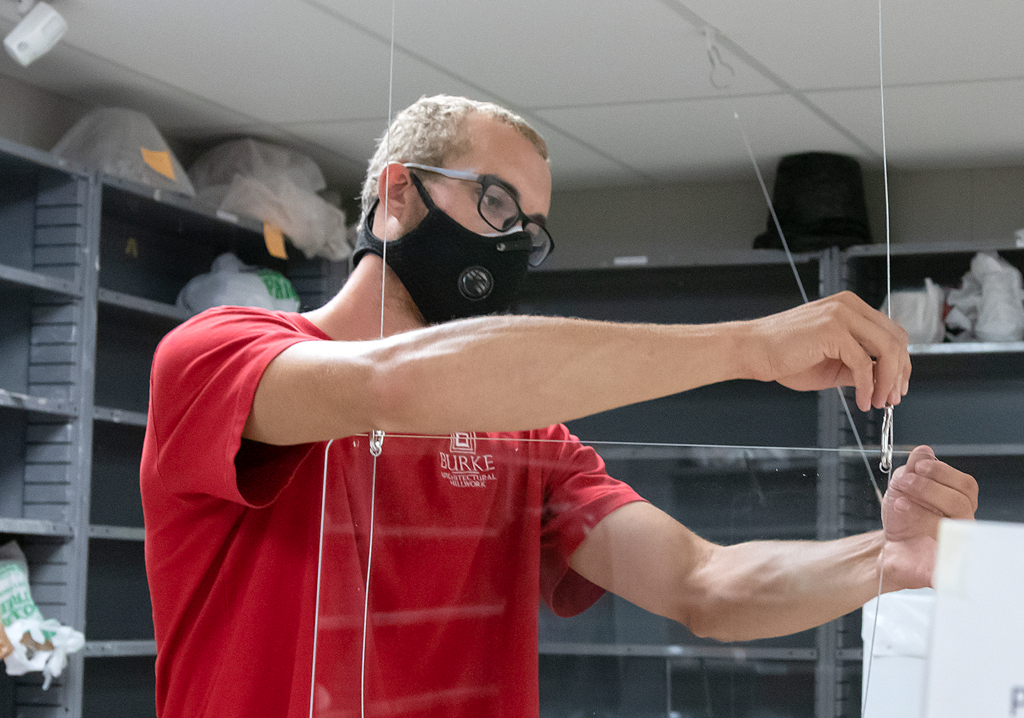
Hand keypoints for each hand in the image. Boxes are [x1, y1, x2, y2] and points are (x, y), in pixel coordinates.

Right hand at [744, 291, 910, 410]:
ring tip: (878, 402)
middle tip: (892, 399)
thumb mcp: (831, 363)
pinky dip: (867, 386)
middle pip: (895, 339)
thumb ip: (858, 366)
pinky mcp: (832, 330)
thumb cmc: (783, 356)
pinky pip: (863, 363)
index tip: (896, 387)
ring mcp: (841, 315)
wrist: (752, 352)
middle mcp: (848, 306)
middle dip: (899, 373)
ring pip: (887, 349)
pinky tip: (861, 401)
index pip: (891, 332)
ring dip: (887, 381)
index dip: (900, 363)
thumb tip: (882, 381)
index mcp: (849, 308)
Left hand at [880, 445, 978, 589]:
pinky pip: (949, 568)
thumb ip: (914, 470)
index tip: (919, 466)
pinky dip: (936, 557)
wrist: (887, 547)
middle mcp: (961, 524)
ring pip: (955, 527)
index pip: (965, 485)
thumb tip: (924, 451)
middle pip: (962, 502)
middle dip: (930, 487)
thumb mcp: (902, 487)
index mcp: (957, 503)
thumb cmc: (903, 518)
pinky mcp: (942, 571)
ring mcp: (955, 547)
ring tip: (900, 503)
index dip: (943, 472)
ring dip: (924, 510)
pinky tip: (919, 540)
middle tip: (904, 484)